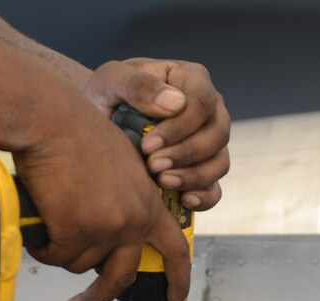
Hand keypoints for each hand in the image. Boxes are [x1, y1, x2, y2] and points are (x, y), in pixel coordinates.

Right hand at [13, 87, 189, 300]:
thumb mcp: (122, 164)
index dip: (179, 281)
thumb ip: (125, 199)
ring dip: (59, 250)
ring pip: (78, 264)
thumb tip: (111, 231)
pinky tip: (38, 222)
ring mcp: (107, 229)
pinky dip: (41, 245)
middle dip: (95, 298)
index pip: (175, 251)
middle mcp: (134, 221)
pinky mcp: (77, 232)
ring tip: (47, 220)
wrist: (51, 119)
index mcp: (150, 204)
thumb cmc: (78, 132)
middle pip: (121, 277)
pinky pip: (54, 256)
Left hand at [82, 59, 230, 211]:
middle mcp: (209, 110)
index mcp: (192, 80)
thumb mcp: (111, 80)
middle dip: (185, 154)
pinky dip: (204, 198)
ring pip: (219, 163)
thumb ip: (137, 85)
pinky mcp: (204, 169)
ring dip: (194, 177)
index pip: (201, 103)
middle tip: (152, 165)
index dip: (180, 128)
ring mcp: (210, 141)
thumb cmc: (107, 95)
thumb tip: (175, 103)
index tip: (148, 145)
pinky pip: (215, 188)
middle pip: (217, 134)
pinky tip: (183, 200)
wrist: (100, 120)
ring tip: (161, 182)